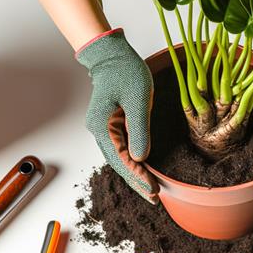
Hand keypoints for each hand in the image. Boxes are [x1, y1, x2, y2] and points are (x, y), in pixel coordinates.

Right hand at [75, 29, 157, 201]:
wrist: (111, 54)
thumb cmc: (124, 71)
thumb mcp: (137, 99)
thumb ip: (139, 130)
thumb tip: (141, 158)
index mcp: (102, 126)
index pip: (122, 159)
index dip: (138, 176)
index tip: (154, 190)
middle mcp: (98, 131)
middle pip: (118, 163)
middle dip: (136, 181)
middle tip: (154, 198)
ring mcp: (102, 128)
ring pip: (118, 158)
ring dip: (134, 174)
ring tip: (149, 189)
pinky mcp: (109, 124)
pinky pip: (120, 149)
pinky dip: (131, 162)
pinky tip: (140, 170)